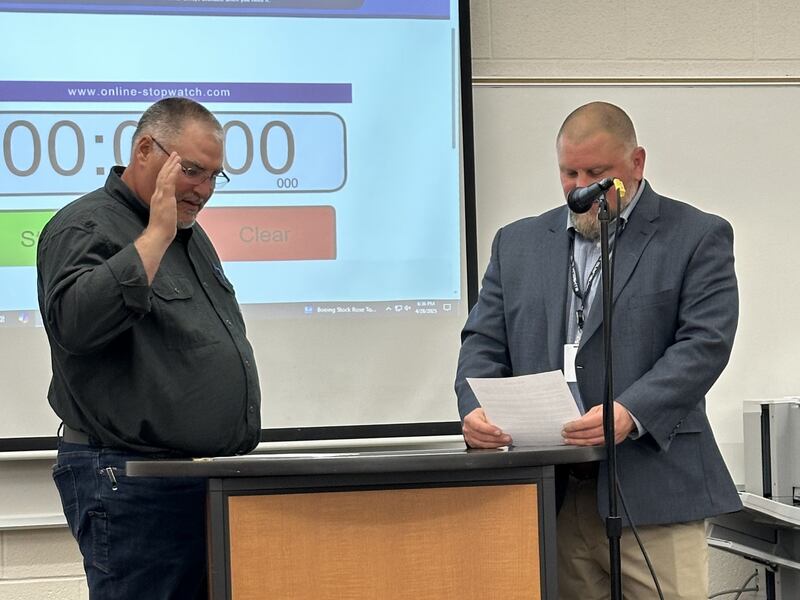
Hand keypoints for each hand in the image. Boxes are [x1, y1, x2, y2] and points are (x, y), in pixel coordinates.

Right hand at [134, 152, 181, 282]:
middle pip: (162, 175)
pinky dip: (172, 173)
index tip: (171, 163)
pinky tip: (177, 166)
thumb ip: (168, 208)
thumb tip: (171, 208)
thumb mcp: (166, 214)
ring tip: (177, 156)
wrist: (158, 234)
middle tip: (174, 154)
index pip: (161, 181)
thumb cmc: (163, 228)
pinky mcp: (165, 198)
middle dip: (168, 164)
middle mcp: (158, 195)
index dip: (166, 171)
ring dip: (171, 165)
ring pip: (165, 176)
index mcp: (157, 198)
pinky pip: (169, 182)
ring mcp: (160, 196)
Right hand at [462, 407, 511, 447]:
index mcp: (470, 419)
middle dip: (496, 438)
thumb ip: (491, 418)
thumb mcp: (486, 412)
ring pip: (483, 444)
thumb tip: (504, 424)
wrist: (476, 418)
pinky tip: (500, 444)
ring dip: (496, 444)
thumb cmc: (481, 414)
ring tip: (505, 442)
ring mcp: (469, 438)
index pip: (478, 426)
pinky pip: (483, 448)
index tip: (499, 432)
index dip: (489, 430)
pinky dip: (493, 446)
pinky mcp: (472, 444)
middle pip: (482, 436)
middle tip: (507, 438)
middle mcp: (468, 429)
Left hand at [561, 402, 634, 445]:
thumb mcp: (599, 408)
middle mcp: (608, 428)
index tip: (566, 427)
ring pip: (591, 442)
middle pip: (587, 434)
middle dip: (573, 435)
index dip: (574, 426)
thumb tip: (576, 422)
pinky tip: (579, 443)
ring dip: (578, 442)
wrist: (629, 416)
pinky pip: (597, 445)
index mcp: (604, 417)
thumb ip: (587, 416)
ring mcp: (611, 437)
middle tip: (565, 434)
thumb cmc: (614, 410)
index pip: (585, 423)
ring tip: (569, 440)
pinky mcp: (611, 442)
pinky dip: (587, 445)